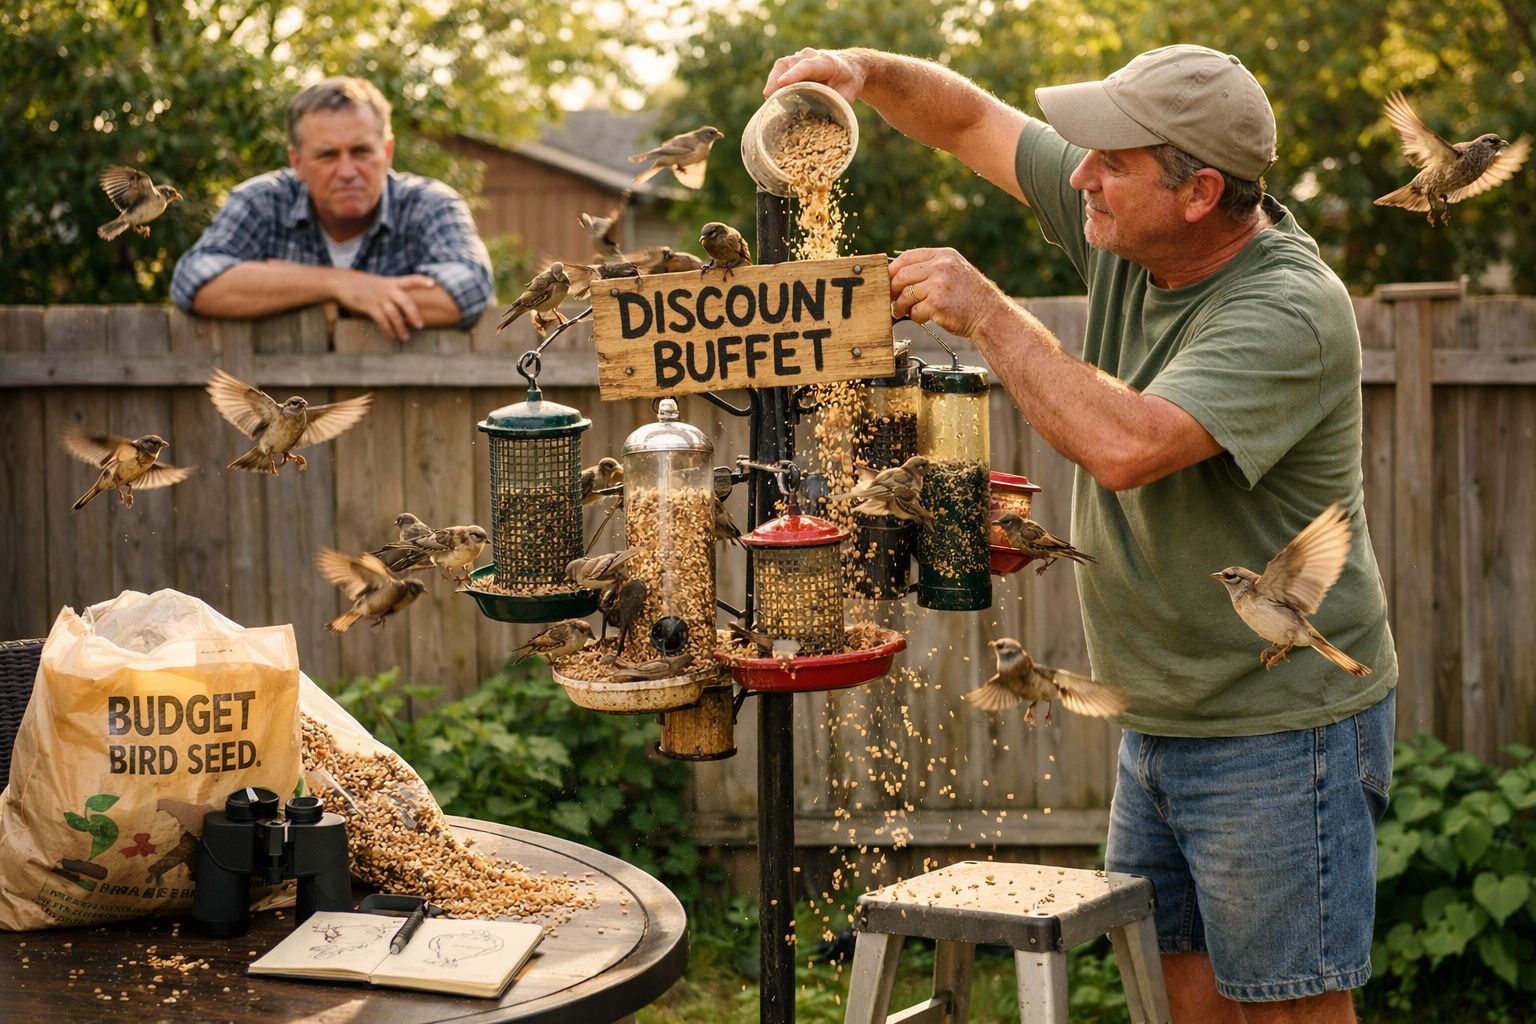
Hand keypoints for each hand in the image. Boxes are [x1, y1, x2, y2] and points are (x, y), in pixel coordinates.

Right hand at [332, 270, 438, 341]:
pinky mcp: (368, 305)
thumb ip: (391, 295)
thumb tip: (404, 313)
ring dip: (401, 328)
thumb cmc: (363, 285)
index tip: (433, 284)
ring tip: (406, 338)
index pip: (410, 280)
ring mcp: (378, 297)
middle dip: (414, 314)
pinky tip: (391, 336)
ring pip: (394, 314)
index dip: (421, 281)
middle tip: (420, 326)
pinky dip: (388, 329)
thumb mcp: (379, 285)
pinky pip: (381, 320)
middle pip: (406, 301)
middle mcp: (387, 289)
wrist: (341, 281)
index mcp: (392, 282)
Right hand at [764, 47, 865, 102]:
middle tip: (768, 97)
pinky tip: (773, 96)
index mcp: (827, 63)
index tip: (782, 83)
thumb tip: (827, 121)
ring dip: (772, 81)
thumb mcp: (850, 93)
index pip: (807, 66)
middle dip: (776, 79)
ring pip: (783, 65)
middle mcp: (812, 56)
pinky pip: (782, 69)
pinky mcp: (795, 61)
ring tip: (768, 99)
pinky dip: (775, 81)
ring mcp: (802, 56)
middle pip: (789, 63)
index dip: (794, 74)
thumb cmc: (850, 80)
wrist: (852, 64)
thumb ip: (838, 104)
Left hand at [889, 247, 1008, 339]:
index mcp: (944, 255)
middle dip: (893, 290)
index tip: (887, 281)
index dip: (892, 270)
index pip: (907, 257)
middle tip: (892, 301)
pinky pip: (914, 311)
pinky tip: (924, 318)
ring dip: (901, 306)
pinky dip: (915, 317)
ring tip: (905, 312)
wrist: (989, 314)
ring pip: (905, 294)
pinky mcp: (937, 303)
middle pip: (901, 275)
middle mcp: (941, 266)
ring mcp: (939, 284)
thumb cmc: (969, 296)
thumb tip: (898, 274)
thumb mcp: (954, 271)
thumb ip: (931, 267)